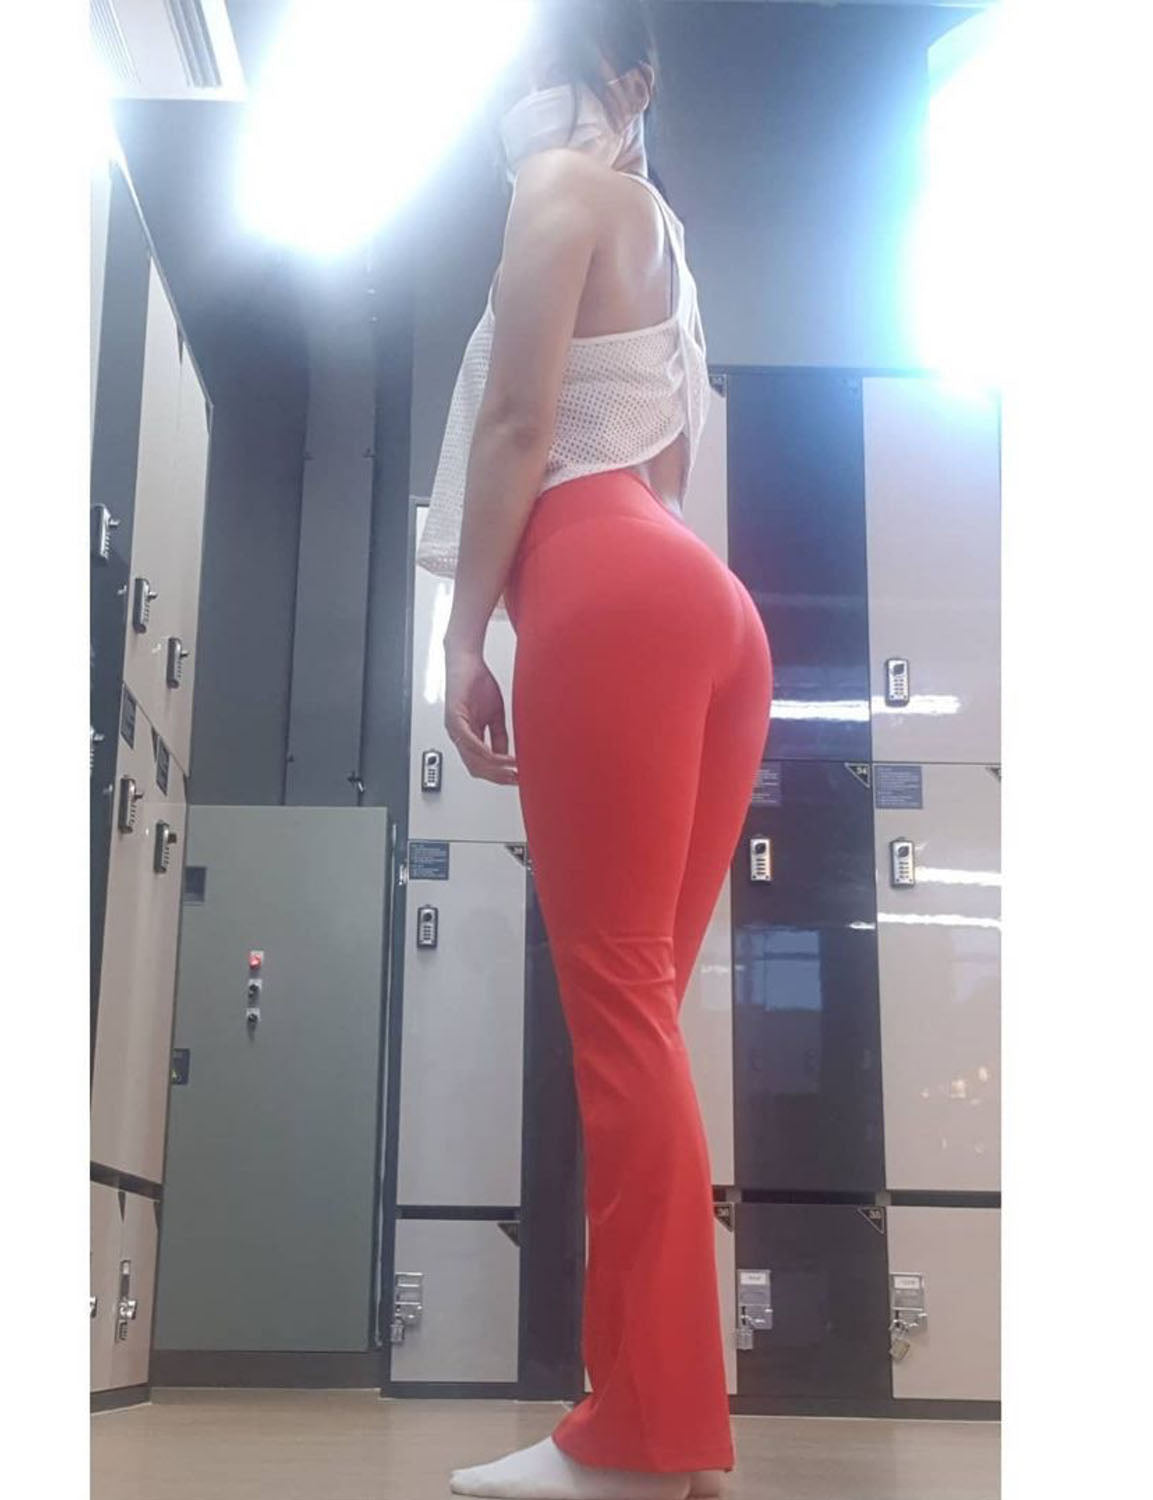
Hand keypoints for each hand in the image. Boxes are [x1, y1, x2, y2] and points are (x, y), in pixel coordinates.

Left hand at [444, 645, 518, 784]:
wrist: (466, 659)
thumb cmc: (476, 681)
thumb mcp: (494, 714)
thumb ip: (498, 736)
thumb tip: (504, 755)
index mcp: (467, 735)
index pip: (480, 765)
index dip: (498, 775)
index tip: (515, 777)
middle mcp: (458, 735)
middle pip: (476, 768)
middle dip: (498, 777)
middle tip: (516, 779)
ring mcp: (455, 729)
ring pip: (473, 760)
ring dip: (495, 769)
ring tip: (512, 771)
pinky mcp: (455, 719)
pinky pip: (470, 743)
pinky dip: (487, 753)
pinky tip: (500, 757)